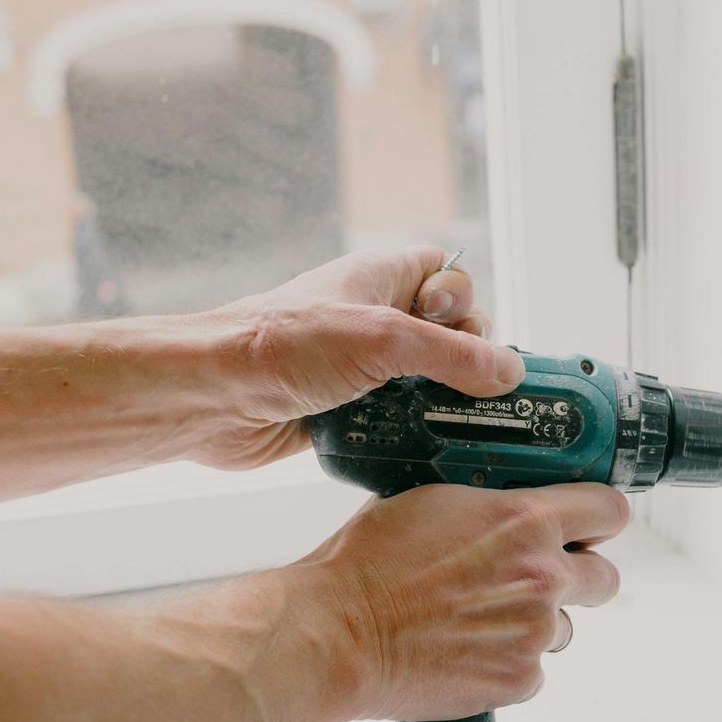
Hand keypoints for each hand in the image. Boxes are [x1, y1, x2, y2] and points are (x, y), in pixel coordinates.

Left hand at [181, 246, 524, 469]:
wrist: (211, 396)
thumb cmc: (284, 346)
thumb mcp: (384, 341)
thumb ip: (455, 355)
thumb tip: (510, 372)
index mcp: (381, 277)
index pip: (449, 275)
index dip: (464, 303)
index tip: (455, 332)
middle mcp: (371, 316)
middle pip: (446, 336)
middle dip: (459, 364)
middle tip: (450, 386)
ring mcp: (357, 365)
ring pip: (423, 382)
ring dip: (437, 405)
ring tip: (442, 424)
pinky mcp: (343, 409)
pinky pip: (396, 419)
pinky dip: (411, 433)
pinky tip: (416, 446)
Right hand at [285, 483, 629, 721]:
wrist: (337, 633)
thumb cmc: (367, 564)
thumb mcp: (432, 502)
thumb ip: (487, 507)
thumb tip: (502, 510)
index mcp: (525, 521)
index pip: (608, 510)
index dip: (599, 520)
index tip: (590, 528)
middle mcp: (543, 576)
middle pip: (604, 578)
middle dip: (578, 579)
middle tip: (537, 582)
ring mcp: (535, 631)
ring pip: (562, 628)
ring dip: (533, 625)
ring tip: (477, 624)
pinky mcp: (518, 679)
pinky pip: (533, 670)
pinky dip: (506, 665)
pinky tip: (464, 654)